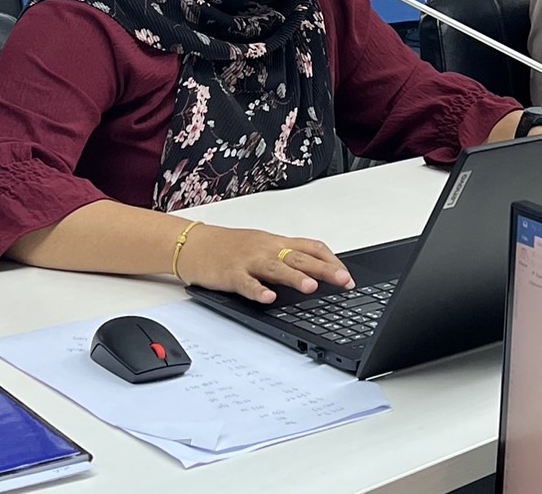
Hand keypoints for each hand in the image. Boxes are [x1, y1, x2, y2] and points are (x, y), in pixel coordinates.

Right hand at [176, 225, 353, 303]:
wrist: (194, 244)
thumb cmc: (229, 247)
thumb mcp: (262, 247)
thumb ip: (286, 258)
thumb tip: (315, 272)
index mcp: (276, 242)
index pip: (311, 247)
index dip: (331, 261)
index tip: (347, 276)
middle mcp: (266, 249)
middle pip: (299, 257)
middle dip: (324, 269)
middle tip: (343, 281)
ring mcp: (248, 260)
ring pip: (276, 267)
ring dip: (294, 277)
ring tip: (311, 287)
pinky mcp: (230, 273)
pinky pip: (246, 282)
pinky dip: (258, 290)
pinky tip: (268, 298)